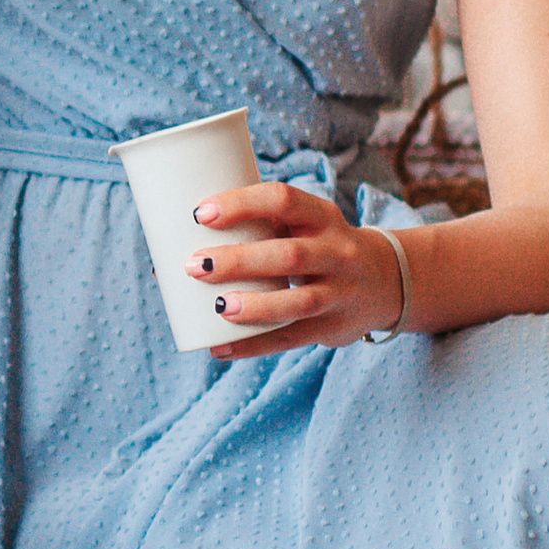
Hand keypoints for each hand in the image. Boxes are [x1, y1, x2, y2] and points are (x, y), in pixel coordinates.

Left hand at [189, 184, 407, 357]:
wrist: (386, 279)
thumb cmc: (316, 244)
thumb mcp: (302, 225)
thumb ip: (250, 231)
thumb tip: (163, 255)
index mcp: (322, 216)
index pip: (284, 200)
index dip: (242, 203)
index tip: (200, 213)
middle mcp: (338, 252)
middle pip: (290, 254)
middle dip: (239, 260)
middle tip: (194, 265)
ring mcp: (340, 292)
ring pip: (298, 302)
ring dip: (255, 306)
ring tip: (219, 307)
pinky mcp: (334, 327)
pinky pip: (292, 339)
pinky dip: (254, 346)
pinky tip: (220, 349)